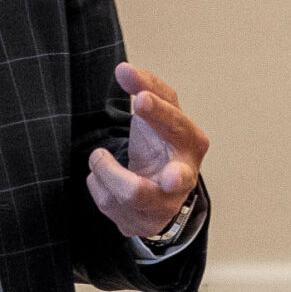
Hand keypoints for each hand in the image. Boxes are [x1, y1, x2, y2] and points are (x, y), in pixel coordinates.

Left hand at [87, 61, 207, 237]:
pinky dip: (98, 183)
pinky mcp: (142, 223)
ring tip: (99, 156)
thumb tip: (123, 68)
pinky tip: (104, 177)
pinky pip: (108, 203)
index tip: (140, 99)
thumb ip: (145, 86)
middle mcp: (185, 178)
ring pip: (131, 193)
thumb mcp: (158, 113)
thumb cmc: (161, 144)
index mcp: (192, 143)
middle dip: (165, 173)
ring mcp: (165, 205)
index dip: (160, 113)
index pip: (177, 126)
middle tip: (152, 169)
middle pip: (175, 177)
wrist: (162, 190)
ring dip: (105, 170)